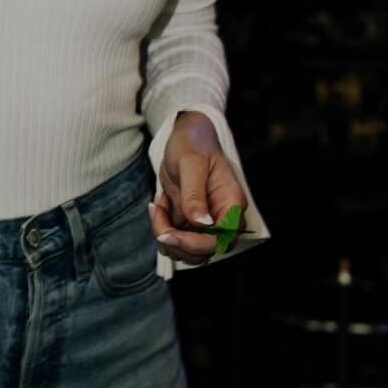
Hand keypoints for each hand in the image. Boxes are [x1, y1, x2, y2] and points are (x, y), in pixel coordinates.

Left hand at [150, 111, 247, 267]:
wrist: (186, 136)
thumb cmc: (193, 144)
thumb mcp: (191, 163)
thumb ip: (195, 194)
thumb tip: (202, 223)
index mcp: (231, 204)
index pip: (221, 240)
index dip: (194, 244)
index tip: (167, 234)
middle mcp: (223, 218)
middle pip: (203, 251)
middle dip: (174, 240)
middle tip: (156, 211)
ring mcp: (206, 223)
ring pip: (187, 250)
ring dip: (165, 234)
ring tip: (157, 205)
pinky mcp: (191, 222)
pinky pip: (176, 239)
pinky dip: (162, 227)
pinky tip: (158, 205)